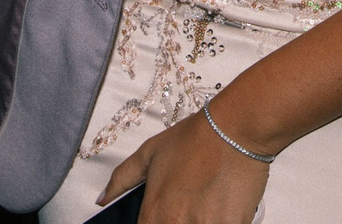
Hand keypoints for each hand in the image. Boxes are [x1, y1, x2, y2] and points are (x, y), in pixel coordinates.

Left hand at [98, 107, 271, 223]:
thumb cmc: (196, 137)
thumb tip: (104, 198)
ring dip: (203, 221)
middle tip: (192, 206)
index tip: (167, 217)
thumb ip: (122, 179)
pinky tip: (223, 206)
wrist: (237, 128)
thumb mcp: (150, 152)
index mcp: (153, 214)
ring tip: (207, 204)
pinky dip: (223, 220)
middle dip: (183, 222)